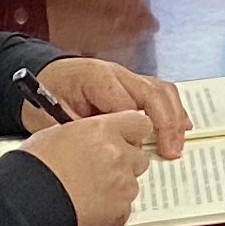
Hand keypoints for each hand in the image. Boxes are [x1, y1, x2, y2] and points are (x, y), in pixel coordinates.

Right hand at [19, 109, 157, 225]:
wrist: (24, 204)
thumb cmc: (31, 169)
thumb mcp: (55, 134)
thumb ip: (84, 133)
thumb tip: (90, 135)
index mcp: (102, 131)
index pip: (139, 123)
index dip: (131, 133)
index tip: (125, 139)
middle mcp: (118, 155)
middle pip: (139, 157)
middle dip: (125, 163)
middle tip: (100, 170)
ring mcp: (122, 185)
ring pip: (132, 183)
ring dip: (117, 187)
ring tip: (88, 192)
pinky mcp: (120, 211)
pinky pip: (124, 208)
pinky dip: (111, 209)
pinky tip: (88, 208)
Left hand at [24, 55, 187, 155]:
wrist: (43, 76)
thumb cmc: (46, 96)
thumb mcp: (52, 117)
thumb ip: (79, 132)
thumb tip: (109, 150)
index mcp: (95, 77)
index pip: (126, 105)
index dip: (132, 132)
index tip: (132, 153)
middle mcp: (116, 73)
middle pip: (152, 94)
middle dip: (165, 124)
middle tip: (170, 151)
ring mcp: (126, 76)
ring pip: (162, 90)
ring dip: (174, 117)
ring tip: (178, 143)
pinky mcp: (132, 83)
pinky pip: (160, 92)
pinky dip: (172, 109)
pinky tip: (181, 126)